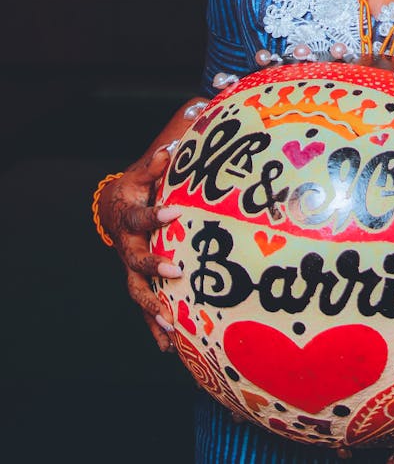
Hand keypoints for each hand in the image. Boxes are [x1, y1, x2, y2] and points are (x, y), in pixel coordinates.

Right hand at [98, 147, 183, 352]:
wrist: (114, 211)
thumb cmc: (135, 191)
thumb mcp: (141, 176)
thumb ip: (156, 165)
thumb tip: (171, 147)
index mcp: (130, 222)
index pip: (141, 219)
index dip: (157, 214)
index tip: (176, 210)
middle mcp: (128, 249)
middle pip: (136, 264)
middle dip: (154, 269)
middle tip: (176, 273)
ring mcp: (131, 270)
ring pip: (138, 294)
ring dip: (153, 311)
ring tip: (170, 327)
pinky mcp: (140, 284)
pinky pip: (145, 309)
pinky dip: (155, 329)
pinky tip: (169, 348)